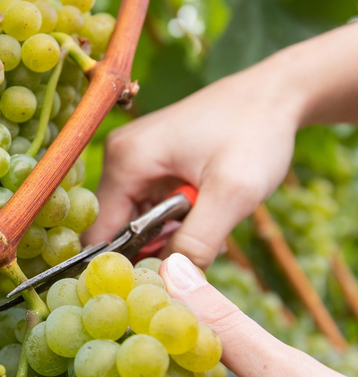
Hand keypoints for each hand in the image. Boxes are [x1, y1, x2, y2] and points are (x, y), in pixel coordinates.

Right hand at [84, 68, 299, 267]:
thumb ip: (197, 242)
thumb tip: (169, 281)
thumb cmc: (256, 132)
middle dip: (152, 249)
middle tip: (195, 251)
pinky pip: (146, 206)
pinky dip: (172, 221)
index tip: (160, 282)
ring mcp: (131, 158)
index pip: (99, 233)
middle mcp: (118, 157)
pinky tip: (202, 216)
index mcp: (125, 161)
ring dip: (166, 236)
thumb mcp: (233, 193)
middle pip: (115, 229)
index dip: (124, 265)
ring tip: (206, 228)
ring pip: (132, 220)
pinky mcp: (147, 162)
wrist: (276, 94)